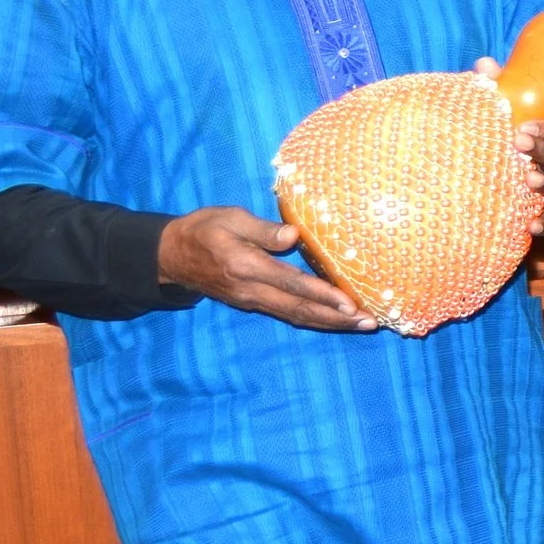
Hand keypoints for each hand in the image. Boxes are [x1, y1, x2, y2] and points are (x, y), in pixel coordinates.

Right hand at [157, 206, 374, 330]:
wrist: (173, 256)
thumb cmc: (204, 229)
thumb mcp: (229, 218)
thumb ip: (261, 229)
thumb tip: (294, 236)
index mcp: (246, 266)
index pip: (291, 284)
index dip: (322, 295)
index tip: (350, 303)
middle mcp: (252, 291)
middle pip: (300, 309)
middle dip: (337, 318)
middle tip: (370, 323)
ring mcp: (253, 301)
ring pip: (297, 317)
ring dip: (331, 324)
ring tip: (363, 326)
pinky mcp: (255, 304)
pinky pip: (290, 315)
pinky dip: (316, 320)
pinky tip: (337, 321)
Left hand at [476, 57, 543, 235]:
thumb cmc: (529, 137)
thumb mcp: (520, 112)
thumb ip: (504, 90)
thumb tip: (484, 64)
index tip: (526, 124)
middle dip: (540, 151)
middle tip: (519, 142)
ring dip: (543, 184)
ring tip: (528, 181)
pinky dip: (543, 223)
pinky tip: (531, 227)